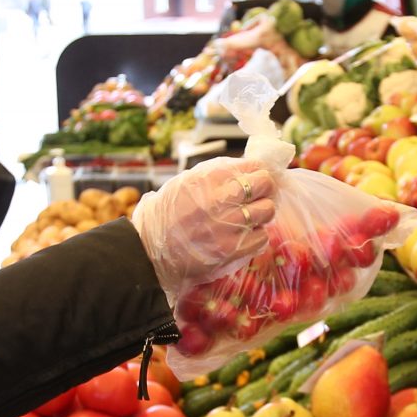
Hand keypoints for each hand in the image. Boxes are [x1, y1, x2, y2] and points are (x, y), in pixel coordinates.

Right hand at [131, 158, 277, 293]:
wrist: (150, 250)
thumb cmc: (167, 214)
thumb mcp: (185, 182)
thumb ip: (216, 174)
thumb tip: (248, 168)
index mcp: (207, 179)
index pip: (252, 166)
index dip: (259, 170)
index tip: (259, 175)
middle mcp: (219, 200)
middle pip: (265, 184)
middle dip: (266, 187)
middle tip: (261, 193)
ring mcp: (227, 226)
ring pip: (267, 210)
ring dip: (262, 212)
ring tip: (251, 216)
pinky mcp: (232, 250)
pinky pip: (262, 238)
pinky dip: (257, 236)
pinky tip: (244, 235)